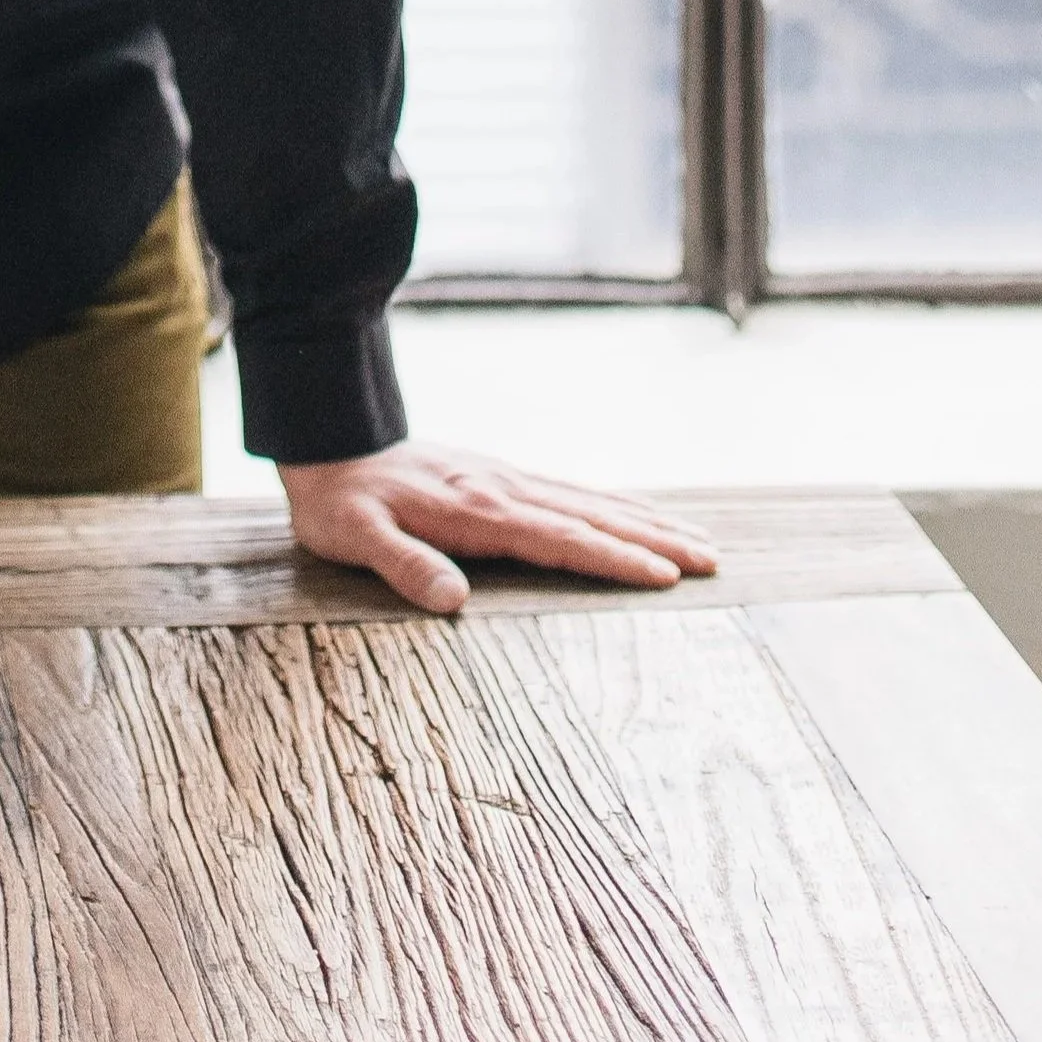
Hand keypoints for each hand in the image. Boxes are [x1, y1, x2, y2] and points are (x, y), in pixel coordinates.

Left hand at [278, 442, 718, 616]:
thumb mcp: (355, 538)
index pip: (561, 538)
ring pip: (588, 501)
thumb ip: (404, 566)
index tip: (666, 575)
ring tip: (696, 539)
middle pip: (592, 516)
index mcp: (478, 512)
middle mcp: (502, 490)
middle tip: (713, 560)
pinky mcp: (496, 476)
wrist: (328, 439)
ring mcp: (503, 479)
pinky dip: (610, 505)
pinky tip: (629, 514)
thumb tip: (453, 601)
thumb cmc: (341, 500)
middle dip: (654, 539)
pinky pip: (568, 492)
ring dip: (644, 520)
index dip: (614, 558)